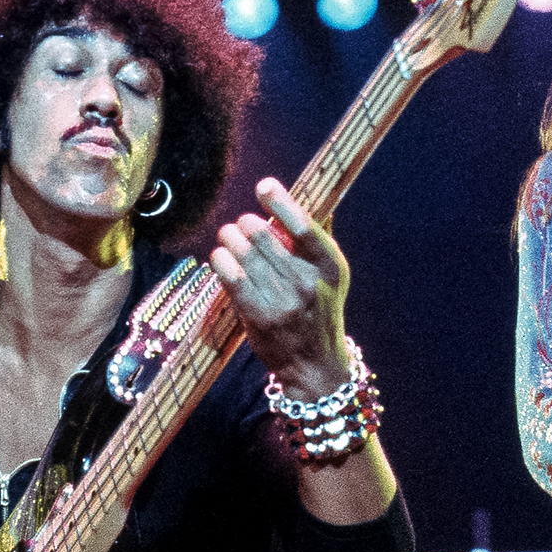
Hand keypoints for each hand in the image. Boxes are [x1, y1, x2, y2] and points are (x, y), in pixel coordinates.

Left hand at [210, 177, 350, 399]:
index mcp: (331, 266)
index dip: (280, 201)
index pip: (303, 225)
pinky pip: (232, 279)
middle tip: (239, 224)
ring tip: (226, 236)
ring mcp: (285, 301)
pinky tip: (219, 255)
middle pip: (265, 236)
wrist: (316, 364)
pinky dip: (221, 261)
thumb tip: (309, 195)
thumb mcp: (332, 276)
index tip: (263, 186)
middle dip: (245, 224)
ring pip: (244, 254)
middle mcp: (309, 282)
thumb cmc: (320, 311)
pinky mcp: (260, 317)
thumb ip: (318, 239)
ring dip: (229, 239)